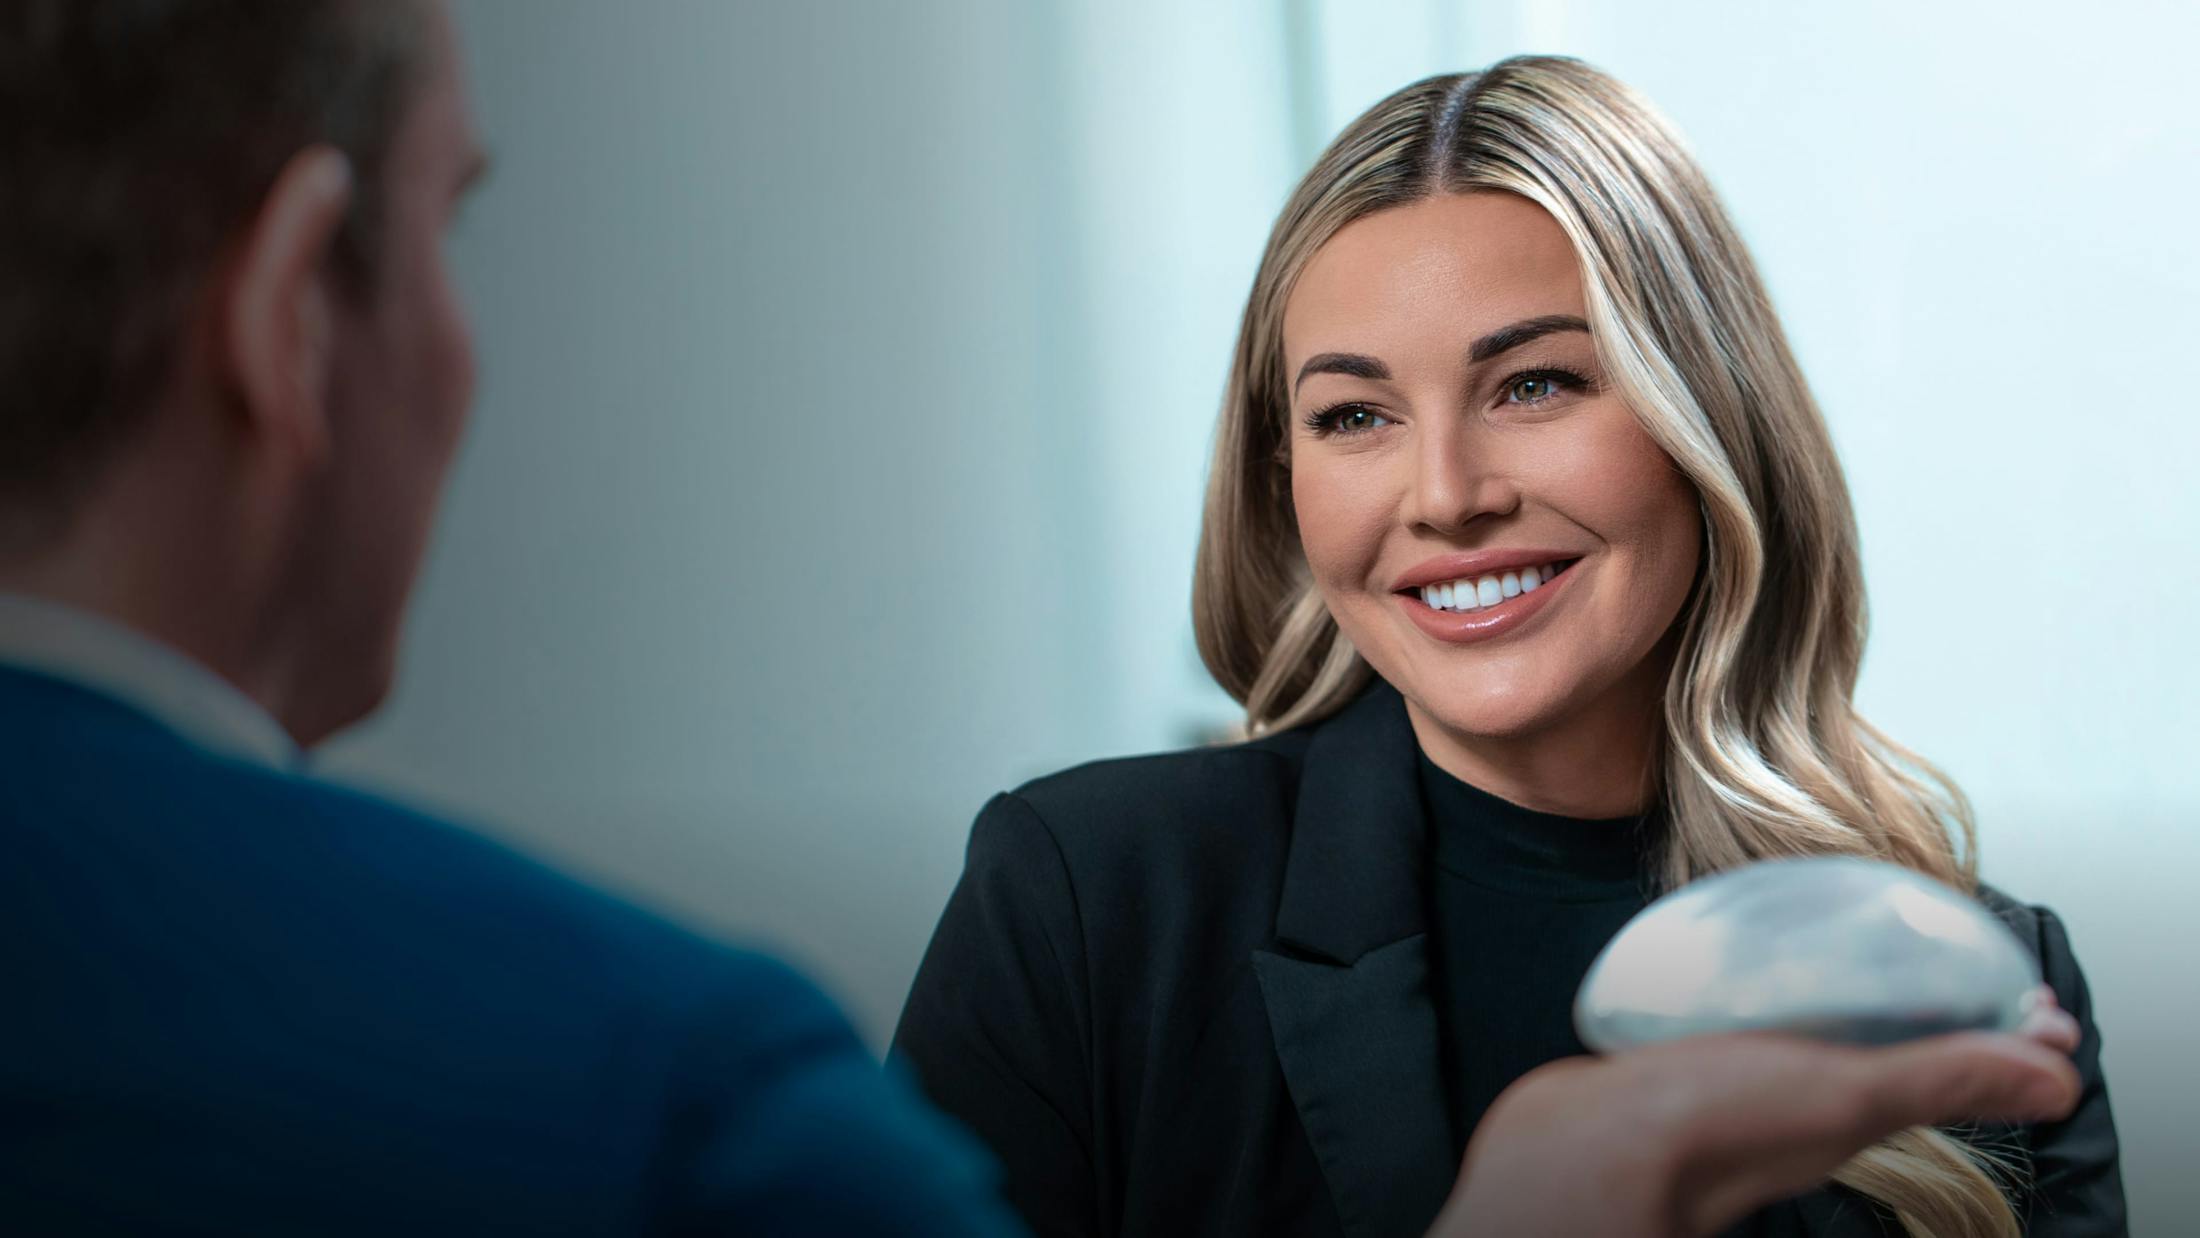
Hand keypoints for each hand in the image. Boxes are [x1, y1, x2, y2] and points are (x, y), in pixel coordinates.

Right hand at [1428, 989, 2081, 1237]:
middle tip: (1969, 965)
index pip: (1953, 1067)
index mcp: (1855, 1107)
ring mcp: (1750, 1078)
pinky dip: (1781, 993)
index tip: (2034, 1002)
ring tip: (1869, 947)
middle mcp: (1811, 1095)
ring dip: (1856, 994)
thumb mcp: (1847, 1093)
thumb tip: (2056, 1075)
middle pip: (1895, 1048)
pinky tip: (1760, 963)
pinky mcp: (1692, 1060)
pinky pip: (1757, 1020)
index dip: (2002, 1037)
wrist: (1581, 1146)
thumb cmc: (1709, 1124)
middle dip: (1941, 1008)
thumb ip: (1943, 1078)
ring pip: (1824, 1033)